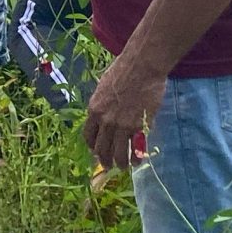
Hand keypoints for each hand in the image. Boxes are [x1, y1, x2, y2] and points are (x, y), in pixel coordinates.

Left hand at [84, 55, 164, 173]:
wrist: (142, 65)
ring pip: (117, 154)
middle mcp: (105, 121)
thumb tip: (105, 115)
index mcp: (94, 110)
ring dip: (120, 163)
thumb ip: (103, 104)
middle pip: (101, 149)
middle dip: (105, 160)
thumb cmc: (124, 70)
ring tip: (123, 166)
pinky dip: (136, 158)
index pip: (88, 136)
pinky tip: (137, 160)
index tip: (96, 151)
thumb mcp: (104, 87)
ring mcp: (122, 126)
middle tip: (109, 165)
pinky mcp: (138, 127)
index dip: (92, 146)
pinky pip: (135, 148)